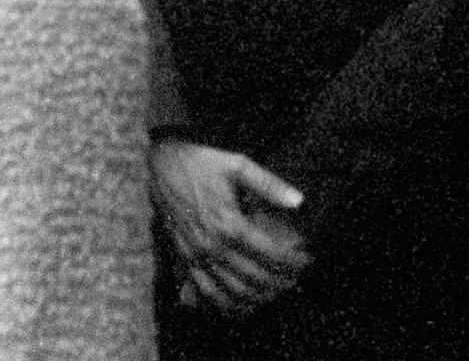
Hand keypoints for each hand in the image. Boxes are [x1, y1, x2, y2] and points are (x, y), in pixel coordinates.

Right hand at [150, 139, 310, 317]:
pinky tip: (243, 306)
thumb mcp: (237, 164)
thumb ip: (269, 184)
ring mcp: (197, 255)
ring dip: (259, 297)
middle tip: (296, 278)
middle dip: (281, 282)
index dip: (294, 262)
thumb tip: (299, 201)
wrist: (162, 164)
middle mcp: (213, 245)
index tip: (307, 261)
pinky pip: (207, 291)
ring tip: (276, 292)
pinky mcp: (185, 258)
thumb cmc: (201, 162)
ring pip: (234, 291)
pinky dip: (227, 305)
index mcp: (229, 224)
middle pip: (256, 278)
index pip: (272, 255)